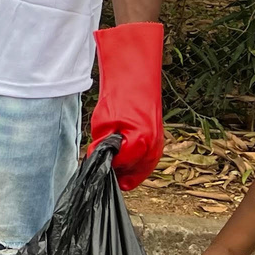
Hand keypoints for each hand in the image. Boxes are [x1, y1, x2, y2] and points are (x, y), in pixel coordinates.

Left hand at [87, 22, 164, 190]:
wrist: (136, 79)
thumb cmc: (119, 98)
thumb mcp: (102, 124)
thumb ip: (100, 148)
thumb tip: (96, 162)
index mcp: (139, 145)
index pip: (118, 171)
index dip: (104, 166)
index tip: (95, 157)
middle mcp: (152, 149)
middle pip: (129, 175)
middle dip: (115, 168)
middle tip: (102, 153)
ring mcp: (157, 147)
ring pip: (137, 170)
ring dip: (124, 165)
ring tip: (112, 147)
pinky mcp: (158, 143)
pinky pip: (144, 161)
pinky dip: (133, 159)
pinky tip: (122, 146)